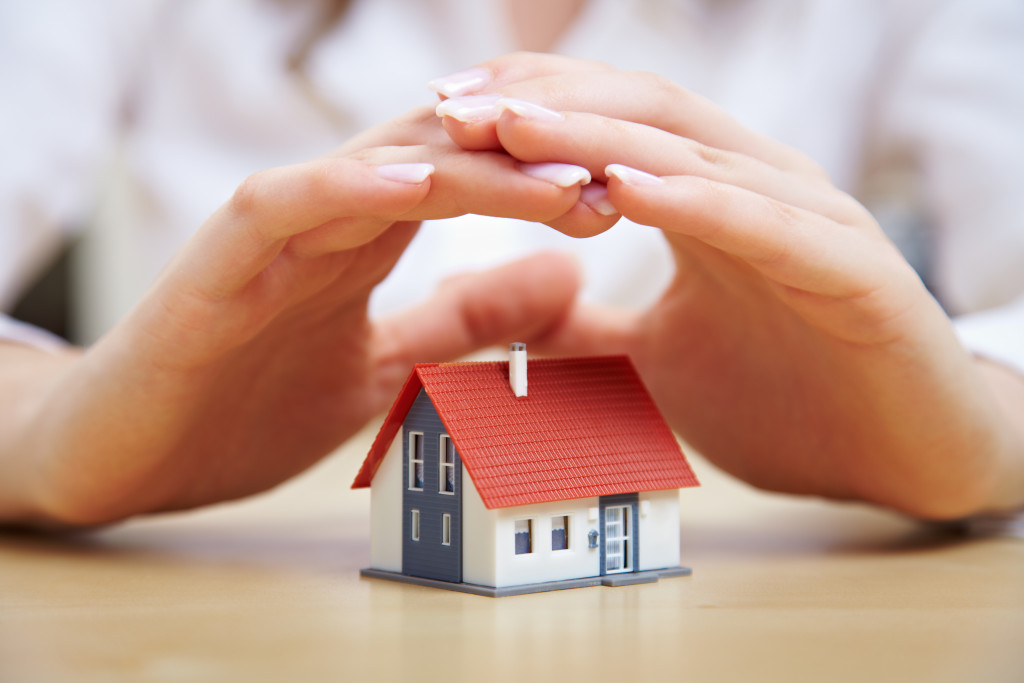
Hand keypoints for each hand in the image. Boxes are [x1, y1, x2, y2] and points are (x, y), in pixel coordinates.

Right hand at [0, 104, 613, 526]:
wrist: (124, 453)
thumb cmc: (245, 405)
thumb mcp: (387, 365)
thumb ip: (465, 320)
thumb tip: (567, 278)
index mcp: (366, 238)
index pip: (470, 187)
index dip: (547, 186)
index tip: (626, 200)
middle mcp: (325, 218)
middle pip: (441, 162)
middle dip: (529, 165)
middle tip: (618, 173)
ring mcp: (270, 234)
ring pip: (377, 169)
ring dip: (468, 167)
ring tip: (552, 170)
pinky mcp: (215, 264)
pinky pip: (285, 204)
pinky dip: (348, 188)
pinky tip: (416, 185)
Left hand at [435, 53, 1023, 517]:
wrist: (903, 457)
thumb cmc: (786, 397)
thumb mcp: (651, 362)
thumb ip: (582, 332)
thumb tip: (503, 316)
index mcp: (712, 201)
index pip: (613, 127)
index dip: (532, 110)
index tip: (442, 114)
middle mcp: (758, 189)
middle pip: (642, 116)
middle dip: (545, 107)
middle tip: (452, 106)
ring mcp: (809, 222)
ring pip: (695, 157)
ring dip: (598, 140)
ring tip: (513, 127)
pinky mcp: (854, 271)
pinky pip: (764, 224)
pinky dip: (695, 202)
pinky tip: (627, 188)